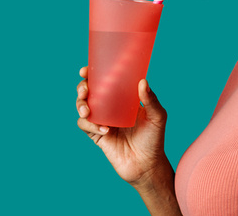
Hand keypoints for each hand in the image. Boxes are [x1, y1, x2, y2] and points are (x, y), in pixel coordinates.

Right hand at [76, 66, 170, 186]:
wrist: (147, 166)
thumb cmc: (154, 139)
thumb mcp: (157, 117)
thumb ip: (151, 100)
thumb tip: (143, 81)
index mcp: (121, 98)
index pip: (104, 81)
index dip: (91, 74)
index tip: (85, 70)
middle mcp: (109, 108)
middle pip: (88, 92)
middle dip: (81, 88)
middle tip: (85, 89)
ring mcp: (102, 121)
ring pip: (82, 107)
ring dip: (80, 105)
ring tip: (87, 110)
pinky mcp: (97, 136)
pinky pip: (86, 126)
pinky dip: (91, 125)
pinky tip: (105, 130)